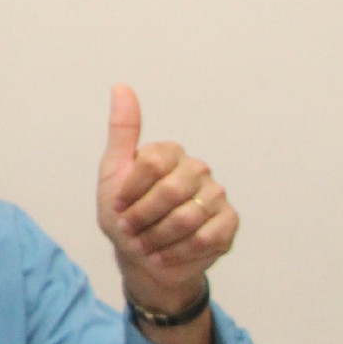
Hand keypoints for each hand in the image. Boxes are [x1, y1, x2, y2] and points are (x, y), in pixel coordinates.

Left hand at [95, 84, 237, 316]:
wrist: (142, 257)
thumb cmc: (125, 213)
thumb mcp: (113, 172)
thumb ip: (122, 131)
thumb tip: (121, 86)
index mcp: (170, 153)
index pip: (151, 164)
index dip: (130, 191)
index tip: (118, 206)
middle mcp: (197, 168)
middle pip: (170, 191)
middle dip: (143, 217)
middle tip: (130, 230)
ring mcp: (216, 194)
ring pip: (187, 217)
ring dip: (158, 237)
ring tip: (145, 245)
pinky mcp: (229, 222)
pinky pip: (207, 236)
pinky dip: (179, 251)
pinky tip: (164, 254)